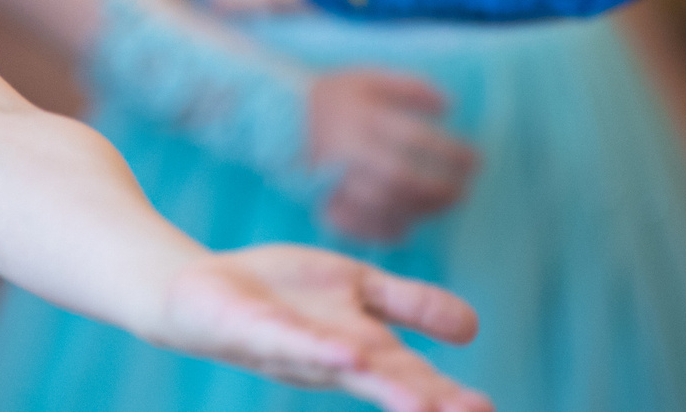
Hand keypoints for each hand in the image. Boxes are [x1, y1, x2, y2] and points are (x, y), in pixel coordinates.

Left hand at [152, 245, 487, 411]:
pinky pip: (290, 344)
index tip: (488, 411)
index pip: (414, 376)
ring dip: (384, 390)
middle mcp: (331, 360)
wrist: (197, 287)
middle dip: (429, 403)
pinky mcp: (254, 330)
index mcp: (361, 350)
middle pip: (386, 383)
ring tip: (426, 405)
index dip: (450, 395)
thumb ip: (410, 305)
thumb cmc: (278, 295)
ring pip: (343, 371)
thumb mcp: (356, 289)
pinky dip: (320, 351)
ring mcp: (293, 350)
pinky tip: (352, 355)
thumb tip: (474, 328)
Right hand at [308, 69, 477, 241]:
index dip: (450, 152)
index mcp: (361, 116)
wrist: (272, 116)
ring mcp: (332, 178)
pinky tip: (405, 226)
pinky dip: (383, 230)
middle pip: (399, 178)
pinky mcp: (320, 201)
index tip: (476, 160)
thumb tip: (450, 104)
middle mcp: (347, 148)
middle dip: (437, 189)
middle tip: (462, 191)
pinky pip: (356, 225)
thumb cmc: (331, 96)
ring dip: (417, 211)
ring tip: (440, 206)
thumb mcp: (368, 78)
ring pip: (380, 205)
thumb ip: (410, 87)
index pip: (414, 138)